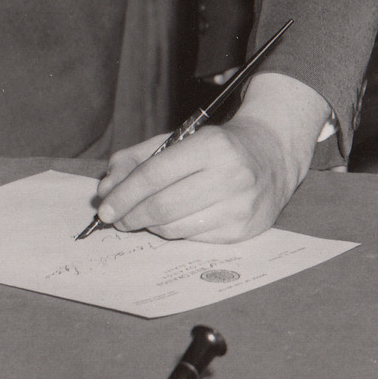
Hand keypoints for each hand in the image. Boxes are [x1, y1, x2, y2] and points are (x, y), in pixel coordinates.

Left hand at [90, 73, 330, 242]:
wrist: (272, 156)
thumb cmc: (219, 147)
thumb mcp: (181, 139)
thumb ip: (139, 158)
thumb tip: (107, 187)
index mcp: (212, 146)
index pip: (156, 175)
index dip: (124, 194)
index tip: (105, 207)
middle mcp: (230, 176)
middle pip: (162, 206)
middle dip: (131, 215)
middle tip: (117, 219)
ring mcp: (239, 207)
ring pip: (174, 227)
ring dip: (149, 226)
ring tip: (141, 219)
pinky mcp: (242, 230)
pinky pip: (192, 238)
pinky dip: (173, 232)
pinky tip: (171, 222)